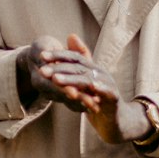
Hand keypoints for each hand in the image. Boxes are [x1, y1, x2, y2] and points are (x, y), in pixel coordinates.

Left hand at [21, 33, 152, 144]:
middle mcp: (100, 74)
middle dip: (59, 68)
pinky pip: (106, 93)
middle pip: (78, 68)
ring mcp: (108, 85)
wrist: (117, 122)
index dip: (58, 55)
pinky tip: (89, 88)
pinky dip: (99, 90)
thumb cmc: (98, 100)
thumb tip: (71, 35)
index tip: (41, 55)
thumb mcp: (86, 82)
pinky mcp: (114, 99)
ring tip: (55, 80)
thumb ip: (76, 63)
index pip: (74, 57)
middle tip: (42, 70)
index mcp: (92, 68)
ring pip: (88, 80)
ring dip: (71, 80)